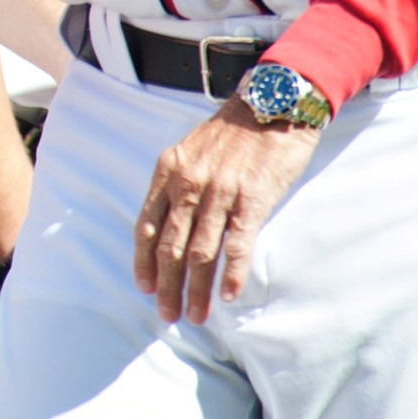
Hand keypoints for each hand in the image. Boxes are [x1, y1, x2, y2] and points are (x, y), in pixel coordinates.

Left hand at [134, 99, 321, 324]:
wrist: (272, 103)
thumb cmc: (232, 131)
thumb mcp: (190, 151)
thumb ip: (177, 184)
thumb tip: (169, 224)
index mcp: (169, 171)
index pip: (146, 226)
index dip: (144, 262)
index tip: (145, 288)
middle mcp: (189, 183)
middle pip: (171, 247)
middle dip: (167, 286)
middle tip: (168, 315)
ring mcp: (220, 192)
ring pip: (201, 251)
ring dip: (197, 289)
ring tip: (195, 314)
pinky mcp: (253, 198)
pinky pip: (237, 243)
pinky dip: (233, 273)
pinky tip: (229, 295)